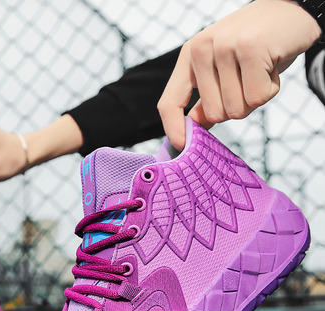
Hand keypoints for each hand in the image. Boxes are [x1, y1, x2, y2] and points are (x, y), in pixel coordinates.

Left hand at [157, 0, 321, 149]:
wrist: (293, 11)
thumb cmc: (256, 46)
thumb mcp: (222, 71)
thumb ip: (205, 99)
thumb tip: (190, 132)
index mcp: (189, 56)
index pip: (170, 102)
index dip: (173, 128)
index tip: (181, 146)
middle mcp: (201, 49)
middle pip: (213, 115)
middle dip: (237, 106)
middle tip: (248, 79)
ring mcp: (224, 47)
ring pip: (236, 110)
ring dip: (255, 97)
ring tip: (260, 69)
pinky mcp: (250, 49)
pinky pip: (256, 98)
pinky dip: (270, 89)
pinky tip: (271, 66)